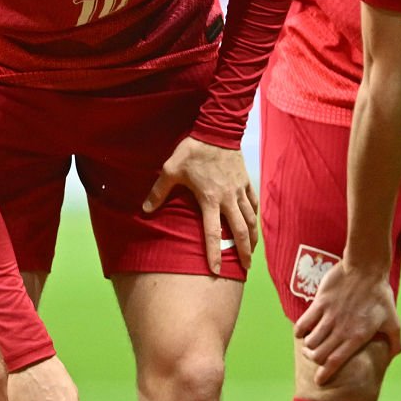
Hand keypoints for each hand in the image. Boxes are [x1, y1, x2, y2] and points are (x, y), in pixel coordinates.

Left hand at [142, 138, 257, 274]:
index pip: (212, 233)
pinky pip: (253, 202)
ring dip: (253, 237)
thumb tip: (145, 209)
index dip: (214, 253)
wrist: (217, 129)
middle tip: (246, 268)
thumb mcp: (171, 169)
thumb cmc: (192, 150)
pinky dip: (255, 216)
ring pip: (251, 219)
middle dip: (244, 251)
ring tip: (253, 251)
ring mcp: (239, 190)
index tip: (216, 271)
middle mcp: (228, 198)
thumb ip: (159, 191)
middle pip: (240, 231)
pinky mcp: (246, 181)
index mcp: (209, 199)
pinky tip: (255, 224)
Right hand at [294, 261, 400, 384]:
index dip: (325, 373)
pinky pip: (303, 323)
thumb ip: (395, 340)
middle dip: (314, 359)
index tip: (319, 381)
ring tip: (309, 345)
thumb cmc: (380, 294)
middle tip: (314, 357)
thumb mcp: (393, 319)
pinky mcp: (320, 303)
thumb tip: (396, 354)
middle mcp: (341, 329)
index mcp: (357, 337)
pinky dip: (300, 331)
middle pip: (318, 354)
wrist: (367, 268)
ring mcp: (329, 316)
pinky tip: (302, 331)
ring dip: (308, 347)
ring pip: (310, 341)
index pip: (335, 361)